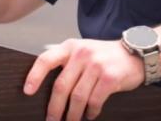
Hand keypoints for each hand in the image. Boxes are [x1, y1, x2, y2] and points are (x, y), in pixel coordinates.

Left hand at [24, 38, 143, 120]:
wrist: (133, 53)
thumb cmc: (103, 55)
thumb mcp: (82, 50)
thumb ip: (66, 61)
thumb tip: (43, 81)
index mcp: (70, 46)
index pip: (46, 59)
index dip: (34, 76)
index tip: (27, 92)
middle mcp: (81, 53)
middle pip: (61, 86)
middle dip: (54, 108)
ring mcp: (96, 65)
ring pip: (77, 97)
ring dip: (72, 115)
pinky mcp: (109, 78)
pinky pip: (94, 101)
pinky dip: (90, 112)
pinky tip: (90, 116)